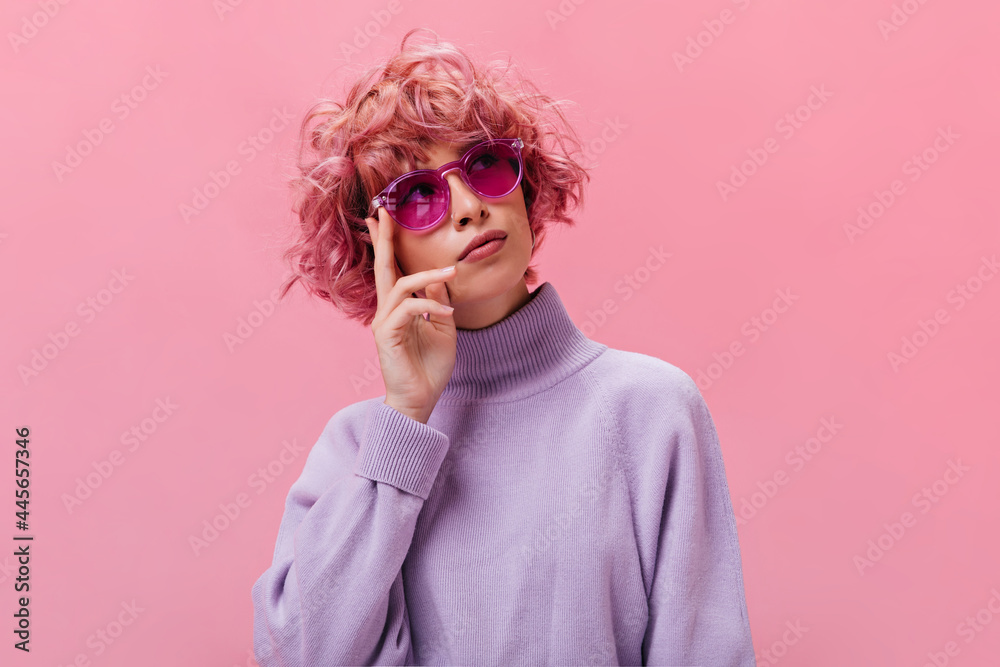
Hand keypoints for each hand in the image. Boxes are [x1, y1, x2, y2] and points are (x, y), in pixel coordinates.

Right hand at [365, 208, 456, 423]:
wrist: (421, 399)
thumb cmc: (430, 366)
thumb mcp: (442, 328)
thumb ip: (438, 301)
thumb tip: (440, 277)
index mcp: (399, 307)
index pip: (392, 270)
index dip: (388, 244)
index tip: (385, 217)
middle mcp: (387, 311)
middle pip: (383, 268)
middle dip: (384, 239)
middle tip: (383, 212)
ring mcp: (384, 322)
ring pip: (401, 285)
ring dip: (427, 276)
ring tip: (450, 272)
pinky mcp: (386, 335)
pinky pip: (408, 309)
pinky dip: (430, 306)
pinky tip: (448, 314)